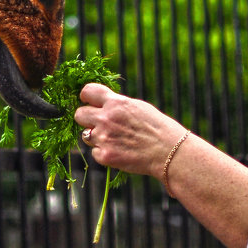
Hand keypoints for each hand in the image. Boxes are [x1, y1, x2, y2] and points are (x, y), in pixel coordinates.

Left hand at [73, 83, 188, 176]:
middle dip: (86, 119)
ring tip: (114, 140)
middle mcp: (106, 118)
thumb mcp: (138, 107)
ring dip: (96, 137)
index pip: (87, 91)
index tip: (88, 102)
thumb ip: (117, 104)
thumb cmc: (157, 128)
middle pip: (79, 114)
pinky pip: (95, 153)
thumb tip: (102, 104)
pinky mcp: (105, 156)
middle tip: (97, 124)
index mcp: (116, 102)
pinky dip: (104, 154)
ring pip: (85, 135)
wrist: (169, 152)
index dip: (86, 97)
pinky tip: (119, 152)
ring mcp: (104, 138)